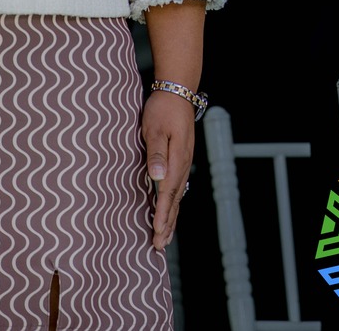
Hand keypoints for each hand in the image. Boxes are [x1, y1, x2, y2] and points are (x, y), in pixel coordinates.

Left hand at [142, 89, 197, 250]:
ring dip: (172, 217)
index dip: (162, 214)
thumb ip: (156, 153)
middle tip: (159, 246)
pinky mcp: (182, 158)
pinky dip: (174, 203)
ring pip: (178, 195)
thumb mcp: (154, 128)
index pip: (168, 192)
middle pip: (175, 199)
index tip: (157, 232)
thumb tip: (157, 177)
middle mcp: (183, 164)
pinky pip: (178, 187)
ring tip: (166, 236)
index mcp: (177, 158)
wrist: (178, 91)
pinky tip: (171, 210)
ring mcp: (184, 162)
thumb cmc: (162, 109)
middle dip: (168, 223)